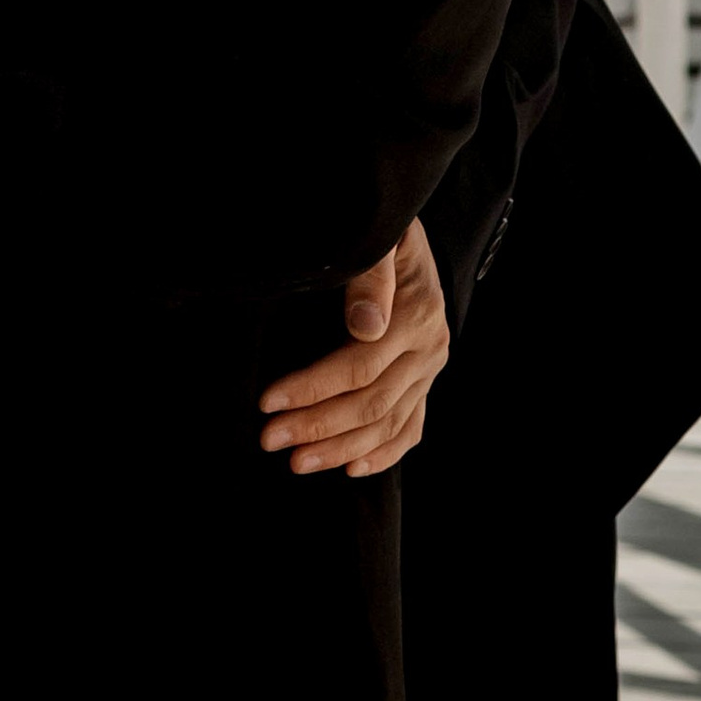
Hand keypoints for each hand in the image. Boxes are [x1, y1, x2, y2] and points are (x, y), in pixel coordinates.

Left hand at [258, 219, 448, 477]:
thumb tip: (364, 325)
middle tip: (270, 440)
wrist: (410, 231)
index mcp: (416, 315)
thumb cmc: (383, 230)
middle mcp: (429, 348)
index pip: (360, 366)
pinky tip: (352, 469)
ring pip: (388, 423)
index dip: (314, 387)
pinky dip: (384, 453)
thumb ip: (371, 275)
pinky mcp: (426, 381)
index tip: (269, 401)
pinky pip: (412, 428)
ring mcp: (430, 369)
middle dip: (318, 425)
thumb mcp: (380, 237)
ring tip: (298, 462)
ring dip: (341, 448)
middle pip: (371, 402)